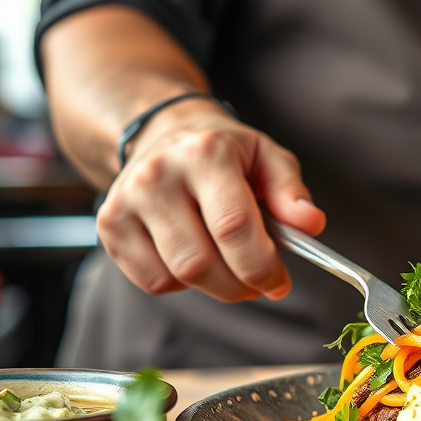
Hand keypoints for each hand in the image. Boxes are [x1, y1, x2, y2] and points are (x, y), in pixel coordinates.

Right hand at [96, 98, 324, 300]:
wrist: (166, 133)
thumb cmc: (227, 153)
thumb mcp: (268, 158)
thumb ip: (291, 192)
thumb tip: (311, 224)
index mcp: (206, 154)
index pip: (234, 226)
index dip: (262, 266)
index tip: (280, 282)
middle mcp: (158, 175)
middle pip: (201, 262)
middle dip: (240, 284)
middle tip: (260, 282)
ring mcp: (126, 200)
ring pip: (177, 277)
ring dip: (216, 287)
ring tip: (231, 268)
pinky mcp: (109, 225)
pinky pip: (152, 281)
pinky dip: (181, 284)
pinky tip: (195, 256)